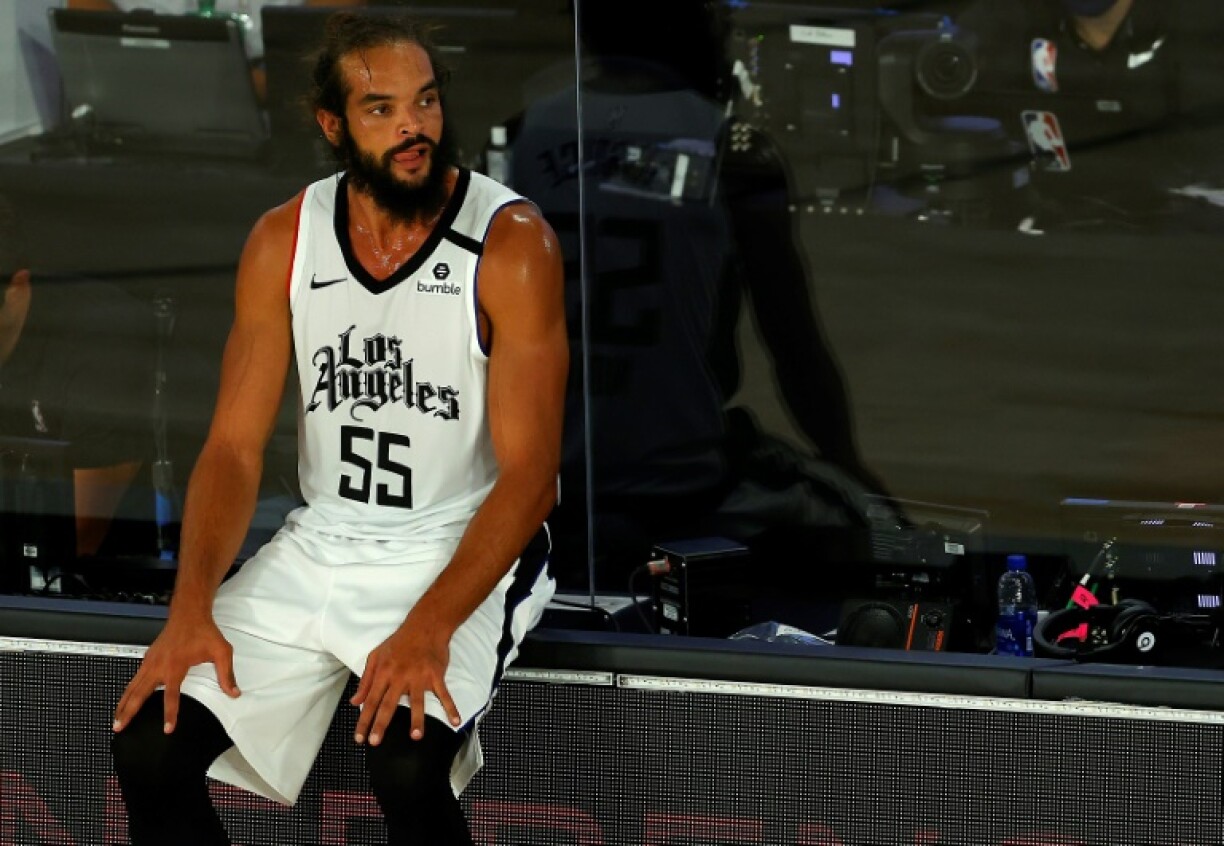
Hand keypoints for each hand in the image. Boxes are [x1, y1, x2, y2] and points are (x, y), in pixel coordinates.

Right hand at [111, 614, 238, 733]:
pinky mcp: (148, 658)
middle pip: (139, 694)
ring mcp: (150, 661)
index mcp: (176, 666)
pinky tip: (124, 700)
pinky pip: (134, 678)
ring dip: (123, 704)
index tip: (167, 729)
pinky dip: (127, 691)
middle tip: (119, 728)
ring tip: (116, 720)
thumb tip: (233, 692)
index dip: (170, 714)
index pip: (170, 696)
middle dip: (128, 712)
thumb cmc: (204, 631)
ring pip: (132, 687)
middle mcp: (159, 666)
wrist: (189, 613)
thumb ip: (227, 674)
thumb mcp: (221, 651)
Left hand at [350, 622, 461, 745]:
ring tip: (416, 736)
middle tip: (375, 742)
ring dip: (417, 720)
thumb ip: (365, 681)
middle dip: (381, 725)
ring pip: (417, 702)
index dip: (364, 720)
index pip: (371, 700)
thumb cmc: (399, 641)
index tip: (359, 738)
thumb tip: (355, 702)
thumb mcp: (375, 656)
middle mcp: (400, 676)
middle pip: (389, 704)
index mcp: (383, 673)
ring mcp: (419, 677)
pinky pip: (444, 694)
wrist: (425, 626)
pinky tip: (455, 721)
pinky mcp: (436, 675)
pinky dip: (451, 707)